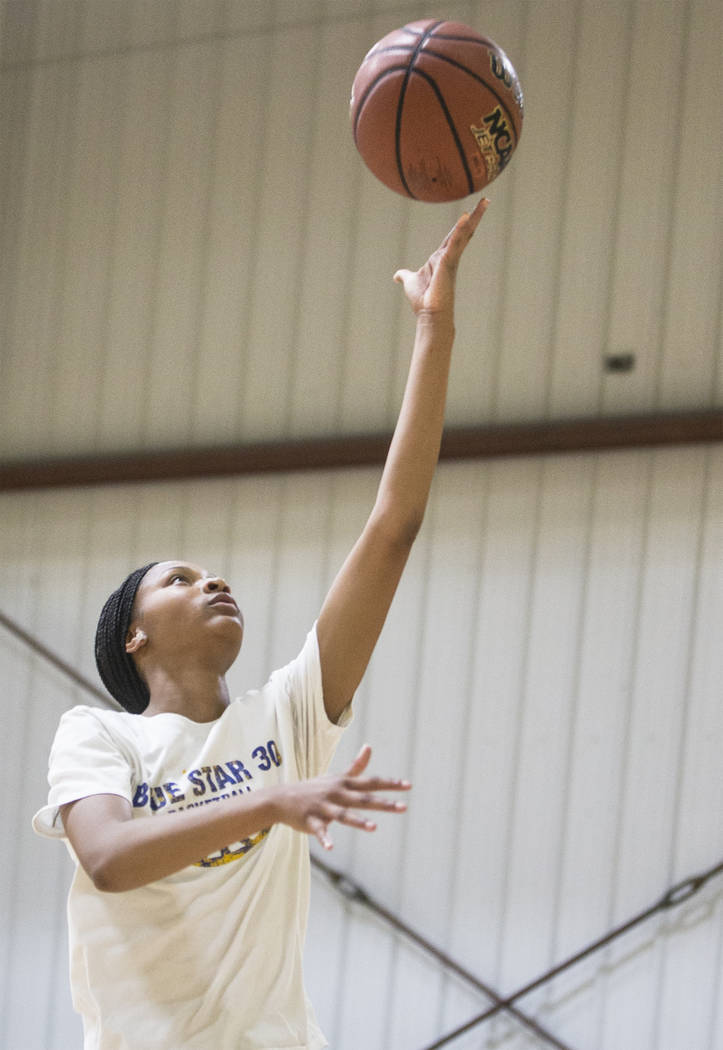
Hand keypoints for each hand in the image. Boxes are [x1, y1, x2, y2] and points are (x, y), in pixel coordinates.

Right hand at [274, 744, 410, 849]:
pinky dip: (324, 838)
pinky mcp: (310, 820)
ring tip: (374, 827)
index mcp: (344, 784)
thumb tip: (369, 747)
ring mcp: (323, 807)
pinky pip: (319, 830)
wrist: (283, 797)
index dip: (389, 784)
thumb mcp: (336, 777)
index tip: (408, 786)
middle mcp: (336, 793)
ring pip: (343, 814)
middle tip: (404, 807)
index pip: (371, 783)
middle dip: (383, 803)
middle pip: (363, 799)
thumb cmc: (314, 788)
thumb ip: (356, 767)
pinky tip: (331, 847)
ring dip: (358, 821)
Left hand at [393, 197, 488, 318]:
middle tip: (486, 200)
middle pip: (464, 231)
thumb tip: (397, 275)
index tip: (470, 212)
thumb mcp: (410, 281)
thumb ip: (404, 275)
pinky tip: (466, 217)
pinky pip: (455, 243)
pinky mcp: (448, 262)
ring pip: (464, 233)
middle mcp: (449, 256)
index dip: (462, 224)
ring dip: (474, 217)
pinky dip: (460, 230)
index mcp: (441, 258)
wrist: (428, 314)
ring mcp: (450, 259)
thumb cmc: (422, 300)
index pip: (454, 236)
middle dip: (475, 216)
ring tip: (484, 202)